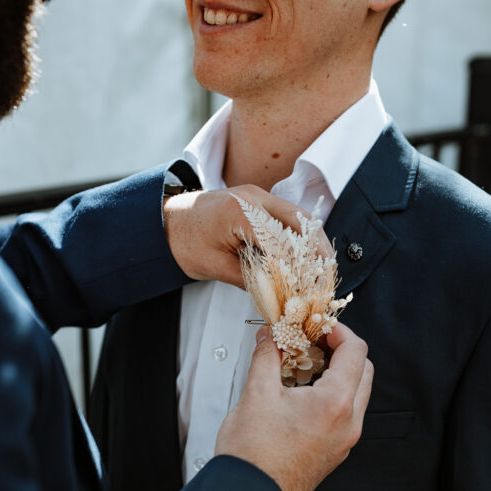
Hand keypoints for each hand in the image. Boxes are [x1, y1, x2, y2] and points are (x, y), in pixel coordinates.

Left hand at [163, 185, 333, 287]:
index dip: (298, 266)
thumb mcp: (217, 267)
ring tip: (323, 266)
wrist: (164, 222)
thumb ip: (251, 279)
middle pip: (299, 222)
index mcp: (241, 212)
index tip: (308, 286)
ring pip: (298, 216)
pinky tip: (307, 253)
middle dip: (316, 249)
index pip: (282, 241)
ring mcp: (257, 195)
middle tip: (327, 274)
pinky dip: (300, 234)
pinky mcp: (257, 200)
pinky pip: (287, 215)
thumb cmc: (184, 243)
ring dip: (312, 240)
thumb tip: (279, 296)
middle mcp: (253, 197)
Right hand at [215, 323, 373, 490]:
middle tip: (314, 342)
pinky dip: (332, 395)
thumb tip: (271, 336)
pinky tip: (303, 392)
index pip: (356, 352)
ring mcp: (344, 440)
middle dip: (342, 351)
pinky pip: (346, 415)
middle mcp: (348, 423)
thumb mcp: (257, 392)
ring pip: (356, 394)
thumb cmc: (253, 455)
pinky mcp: (335, 452)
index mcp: (335, 403)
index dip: (338, 331)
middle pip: (364, 371)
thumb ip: (268, 355)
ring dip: (338, 373)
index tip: (319, 326)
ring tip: (304, 366)